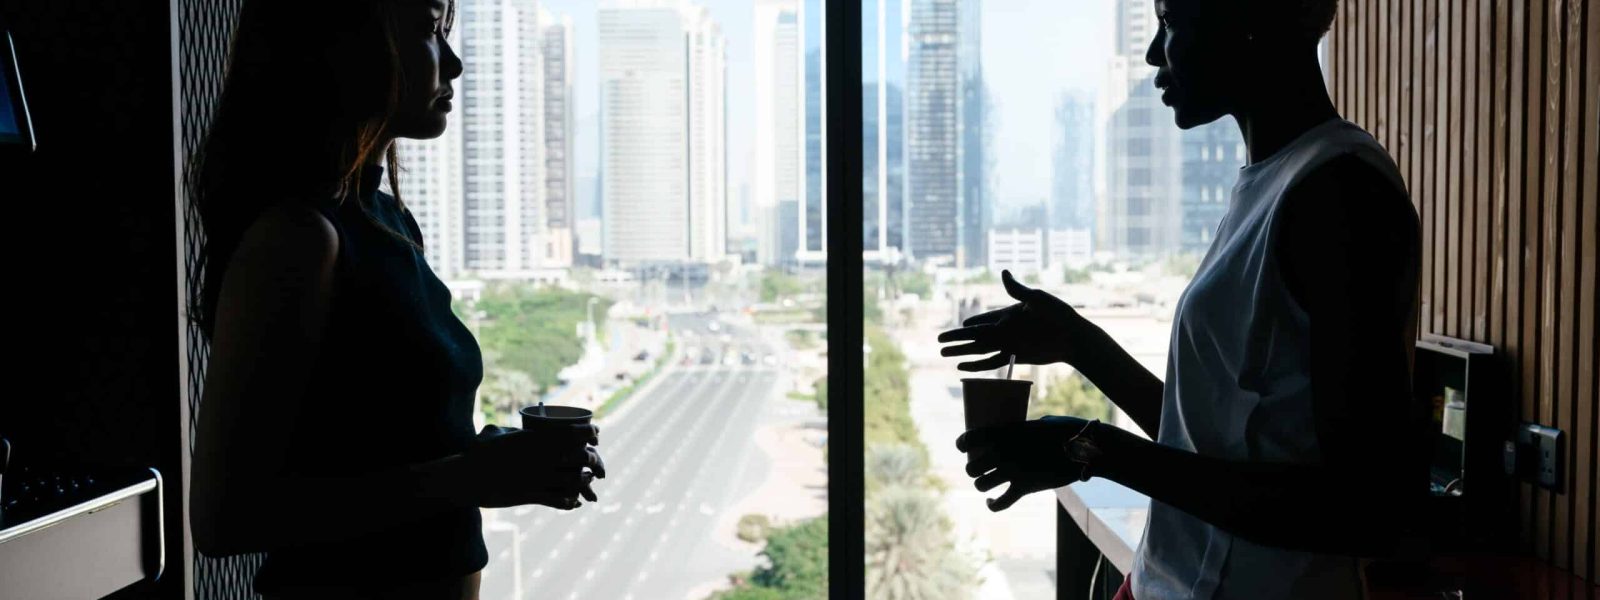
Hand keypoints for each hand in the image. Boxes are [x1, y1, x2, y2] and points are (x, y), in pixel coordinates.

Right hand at [458, 424, 604, 509]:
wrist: (464, 477)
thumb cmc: (477, 453)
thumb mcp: (494, 433)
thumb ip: (511, 430)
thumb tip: (519, 429)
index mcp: (534, 438)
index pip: (573, 432)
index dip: (590, 433)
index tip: (595, 435)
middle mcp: (540, 457)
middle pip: (579, 457)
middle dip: (591, 458)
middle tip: (592, 459)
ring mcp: (536, 477)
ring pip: (574, 479)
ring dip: (583, 480)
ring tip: (585, 479)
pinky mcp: (530, 496)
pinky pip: (559, 500)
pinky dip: (570, 501)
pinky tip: (574, 502)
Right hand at [937, 270, 1090, 370]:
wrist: (1073, 337)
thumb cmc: (1059, 314)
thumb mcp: (1037, 299)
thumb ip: (1017, 290)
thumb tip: (1002, 273)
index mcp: (1009, 314)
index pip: (984, 319)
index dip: (972, 322)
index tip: (960, 325)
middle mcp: (1006, 330)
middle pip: (975, 335)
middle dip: (957, 338)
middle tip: (939, 340)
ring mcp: (1009, 344)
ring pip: (978, 350)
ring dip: (961, 352)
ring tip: (943, 354)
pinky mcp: (1015, 357)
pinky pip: (991, 363)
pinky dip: (976, 366)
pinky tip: (962, 368)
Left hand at [956, 416, 1089, 510]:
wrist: (1087, 447)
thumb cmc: (1067, 430)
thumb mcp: (1039, 423)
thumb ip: (1022, 430)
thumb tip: (1016, 435)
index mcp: (1005, 431)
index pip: (970, 438)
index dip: (962, 444)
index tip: (963, 447)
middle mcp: (1004, 451)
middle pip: (972, 467)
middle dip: (975, 469)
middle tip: (982, 468)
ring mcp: (1013, 471)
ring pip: (981, 485)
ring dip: (982, 485)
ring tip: (988, 482)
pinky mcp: (1026, 488)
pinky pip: (1000, 503)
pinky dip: (992, 504)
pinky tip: (990, 501)